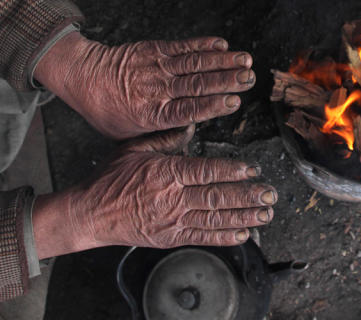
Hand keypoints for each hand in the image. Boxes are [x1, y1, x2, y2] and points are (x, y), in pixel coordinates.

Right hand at [33, 128, 276, 257]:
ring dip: (244, 218)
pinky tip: (243, 234)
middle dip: (247, 197)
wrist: (91, 213)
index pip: (206, 172)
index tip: (253, 170)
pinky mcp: (170, 238)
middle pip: (217, 197)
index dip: (232, 171)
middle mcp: (172, 199)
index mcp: (166, 173)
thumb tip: (191, 122)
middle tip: (270, 194)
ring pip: (215, 219)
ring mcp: (172, 221)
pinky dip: (224, 237)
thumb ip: (166, 137)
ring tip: (265, 214)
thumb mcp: (135, 148)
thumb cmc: (111, 178)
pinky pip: (202, 237)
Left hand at [34, 32, 254, 138]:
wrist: (83, 77)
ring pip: (194, 63)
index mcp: (150, 114)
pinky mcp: (153, 49)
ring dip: (222, 61)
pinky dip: (202, 44)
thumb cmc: (107, 111)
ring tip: (245, 60)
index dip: (212, 105)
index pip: (186, 110)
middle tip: (250, 78)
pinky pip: (181, 46)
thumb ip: (161, 133)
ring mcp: (155, 67)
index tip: (234, 102)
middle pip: (196, 84)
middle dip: (226, 80)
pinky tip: (221, 44)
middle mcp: (155, 89)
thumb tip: (192, 127)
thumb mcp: (128, 135)